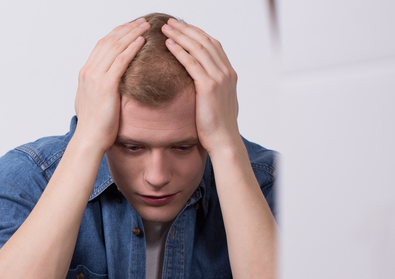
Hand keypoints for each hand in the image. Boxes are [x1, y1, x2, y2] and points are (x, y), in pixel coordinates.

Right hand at [73, 18, 147, 150]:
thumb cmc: (95, 126)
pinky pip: (121, 60)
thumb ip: (97, 89)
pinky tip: (142, 41)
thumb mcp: (92, 102)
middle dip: (126, 29)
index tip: (130, 28)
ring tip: (145, 26)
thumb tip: (106, 86)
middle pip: (109, 41)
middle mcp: (88, 72)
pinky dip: (131, 48)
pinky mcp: (106, 85)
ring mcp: (95, 77)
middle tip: (141, 22)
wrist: (89, 139)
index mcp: (85, 74)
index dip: (117, 34)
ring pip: (115, 47)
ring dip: (132, 33)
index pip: (101, 46)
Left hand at [162, 18, 241, 155]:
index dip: (196, 34)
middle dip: (186, 29)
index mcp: (229, 73)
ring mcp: (219, 78)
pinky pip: (192, 63)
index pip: (212, 45)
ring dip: (181, 36)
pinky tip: (169, 44)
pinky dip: (180, 51)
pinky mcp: (209, 87)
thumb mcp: (216, 102)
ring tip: (166, 28)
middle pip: (205, 41)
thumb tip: (200, 84)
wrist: (224, 140)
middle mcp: (226, 72)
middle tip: (170, 22)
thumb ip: (211, 88)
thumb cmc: (216, 126)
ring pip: (198, 48)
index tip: (181, 27)